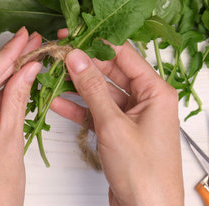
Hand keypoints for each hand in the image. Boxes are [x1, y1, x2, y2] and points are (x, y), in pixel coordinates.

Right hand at [51, 36, 183, 205]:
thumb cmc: (144, 173)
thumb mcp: (114, 125)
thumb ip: (93, 88)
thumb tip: (77, 57)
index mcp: (156, 91)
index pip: (123, 54)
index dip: (95, 42)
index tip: (72, 35)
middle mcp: (146, 100)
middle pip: (111, 72)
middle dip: (83, 65)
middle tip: (57, 56)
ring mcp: (132, 116)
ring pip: (101, 92)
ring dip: (77, 86)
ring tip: (52, 75)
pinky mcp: (120, 132)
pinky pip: (98, 112)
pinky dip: (79, 108)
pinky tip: (58, 102)